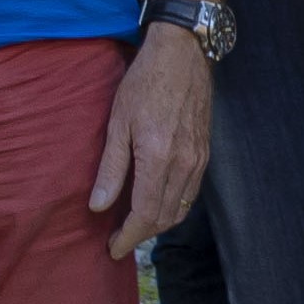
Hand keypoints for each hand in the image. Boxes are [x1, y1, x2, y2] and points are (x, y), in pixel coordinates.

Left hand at [92, 28, 213, 256]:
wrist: (183, 54)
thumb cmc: (145, 82)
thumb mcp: (118, 121)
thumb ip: (111, 167)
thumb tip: (98, 206)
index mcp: (158, 158)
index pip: (144, 214)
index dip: (128, 237)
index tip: (112, 249)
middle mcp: (183, 165)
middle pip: (164, 217)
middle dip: (140, 235)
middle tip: (118, 241)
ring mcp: (198, 160)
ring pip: (179, 209)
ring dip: (157, 224)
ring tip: (134, 227)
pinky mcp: (204, 154)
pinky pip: (190, 194)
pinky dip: (173, 208)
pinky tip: (156, 204)